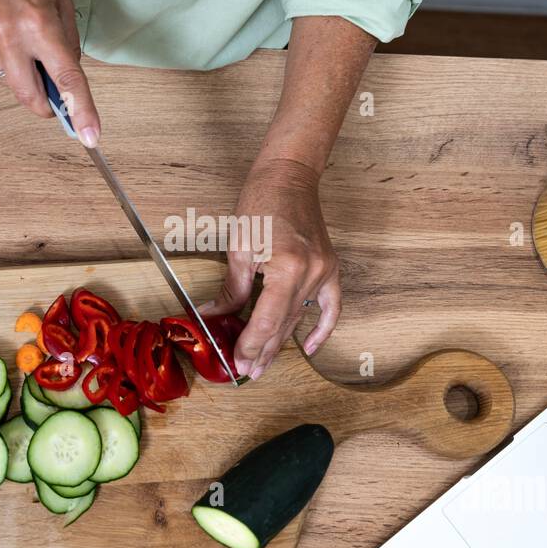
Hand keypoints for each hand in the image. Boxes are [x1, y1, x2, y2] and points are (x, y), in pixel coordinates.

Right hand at [0, 0, 100, 145]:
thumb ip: (67, 36)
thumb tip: (68, 71)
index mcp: (39, 24)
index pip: (66, 79)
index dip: (81, 111)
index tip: (91, 136)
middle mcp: (9, 36)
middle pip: (30, 97)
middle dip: (46, 105)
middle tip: (55, 96)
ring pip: (8, 80)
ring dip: (22, 71)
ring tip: (22, 33)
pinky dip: (3, 52)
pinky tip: (1, 22)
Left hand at [203, 158, 340, 379]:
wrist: (289, 175)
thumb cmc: (261, 201)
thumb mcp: (239, 247)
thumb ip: (233, 288)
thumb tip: (215, 314)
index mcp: (287, 267)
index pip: (266, 319)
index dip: (250, 344)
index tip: (237, 362)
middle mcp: (311, 273)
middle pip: (284, 323)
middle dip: (264, 350)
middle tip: (247, 372)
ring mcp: (325, 271)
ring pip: (301, 318)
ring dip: (282, 343)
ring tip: (266, 365)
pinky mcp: (330, 267)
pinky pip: (331, 307)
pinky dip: (322, 329)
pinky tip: (310, 348)